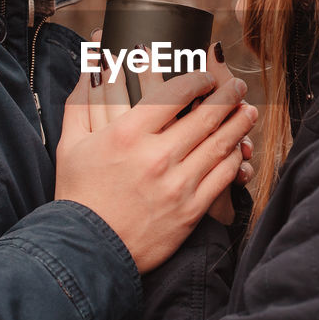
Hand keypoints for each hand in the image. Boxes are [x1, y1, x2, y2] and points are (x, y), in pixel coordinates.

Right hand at [56, 49, 256, 271]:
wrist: (88, 251)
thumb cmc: (78, 197)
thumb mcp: (70, 145)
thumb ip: (80, 104)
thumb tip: (88, 68)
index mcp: (127, 134)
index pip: (174, 93)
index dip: (197, 79)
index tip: (205, 77)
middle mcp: (156, 156)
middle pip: (206, 116)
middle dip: (227, 96)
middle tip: (236, 86)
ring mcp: (177, 185)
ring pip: (221, 144)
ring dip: (239, 123)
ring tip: (248, 111)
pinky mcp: (191, 210)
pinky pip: (222, 176)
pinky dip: (234, 158)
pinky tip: (238, 149)